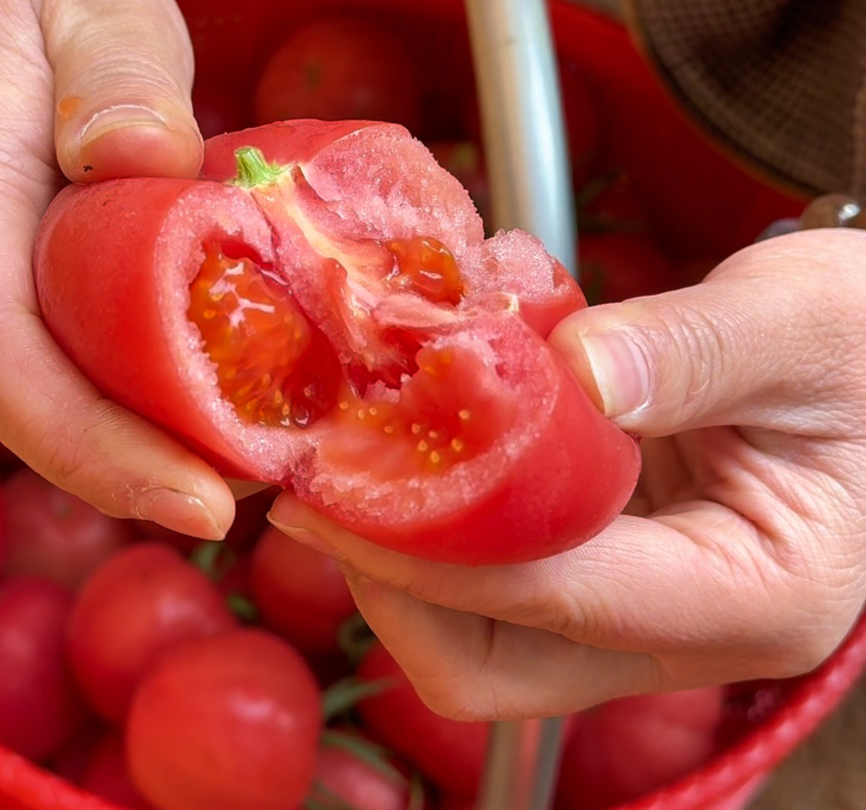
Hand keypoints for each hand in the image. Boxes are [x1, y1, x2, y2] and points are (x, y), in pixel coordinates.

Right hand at [0, 0, 243, 539]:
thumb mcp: (85, 2)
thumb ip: (114, 70)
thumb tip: (141, 160)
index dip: (93, 446)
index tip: (202, 501)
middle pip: (33, 408)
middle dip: (140, 472)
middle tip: (261, 498)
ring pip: (57, 400)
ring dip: (153, 450)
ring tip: (263, 470)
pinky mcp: (25, 296)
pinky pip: (79, 366)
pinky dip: (151, 402)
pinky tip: (231, 411)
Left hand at [268, 228, 865, 720]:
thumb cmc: (861, 344)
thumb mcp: (800, 319)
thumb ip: (692, 348)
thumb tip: (574, 372)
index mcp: (753, 591)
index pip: (553, 596)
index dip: (429, 548)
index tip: (333, 485)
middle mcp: (684, 634)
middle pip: (492, 667)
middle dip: (391, 586)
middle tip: (324, 486)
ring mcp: (636, 618)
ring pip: (479, 643)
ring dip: (401, 563)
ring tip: (349, 466)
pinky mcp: (602, 582)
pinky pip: (492, 592)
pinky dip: (435, 533)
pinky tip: (407, 453)